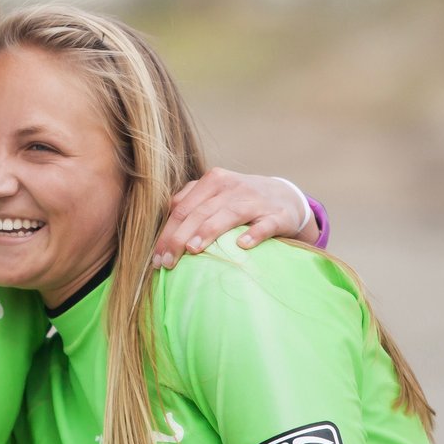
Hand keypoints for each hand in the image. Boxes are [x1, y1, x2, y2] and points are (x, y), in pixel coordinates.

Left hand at [152, 169, 319, 269]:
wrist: (286, 197)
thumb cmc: (241, 199)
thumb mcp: (216, 193)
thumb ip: (190, 200)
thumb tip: (166, 217)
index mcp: (213, 180)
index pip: (183, 208)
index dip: (167, 233)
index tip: (157, 258)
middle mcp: (232, 187)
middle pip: (200, 213)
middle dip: (180, 238)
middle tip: (167, 263)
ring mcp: (256, 200)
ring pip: (228, 215)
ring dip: (209, 231)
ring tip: (193, 249)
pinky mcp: (277, 215)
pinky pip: (264, 225)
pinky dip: (254, 234)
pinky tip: (242, 245)